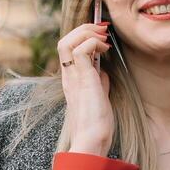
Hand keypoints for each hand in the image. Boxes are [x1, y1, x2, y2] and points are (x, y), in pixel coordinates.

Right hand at [57, 21, 113, 150]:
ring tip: (103, 37)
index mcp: (71, 80)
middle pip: (64, 40)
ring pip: (67, 41)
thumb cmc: (96, 125)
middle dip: (84, 28)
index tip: (102, 36)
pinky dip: (93, 43)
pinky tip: (105, 50)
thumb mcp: (99, 97)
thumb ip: (99, 83)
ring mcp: (74, 77)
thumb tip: (103, 72)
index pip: (68, 49)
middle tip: (103, 30)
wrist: (92, 140)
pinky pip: (81, 50)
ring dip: (87, 32)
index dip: (83, 36)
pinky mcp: (83, 79)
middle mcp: (69, 76)